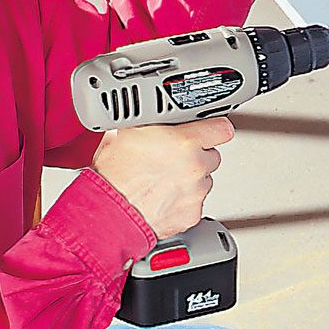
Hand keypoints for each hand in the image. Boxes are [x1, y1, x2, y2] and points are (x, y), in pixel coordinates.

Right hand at [91, 118, 233, 242]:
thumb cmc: (112, 177)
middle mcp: (195, 167)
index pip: (221, 128)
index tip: (210, 130)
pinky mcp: (192, 214)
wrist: (107, 214)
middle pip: (211, 155)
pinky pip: (195, 202)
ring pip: (204, 180)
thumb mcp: (125, 133)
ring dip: (190, 178)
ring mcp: (196, 192)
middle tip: (174, 157)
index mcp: (184, 142)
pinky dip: (183, 200)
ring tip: (163, 180)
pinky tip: (163, 197)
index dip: (214, 128)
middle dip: (197, 155)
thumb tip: (147, 115)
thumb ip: (148, 122)